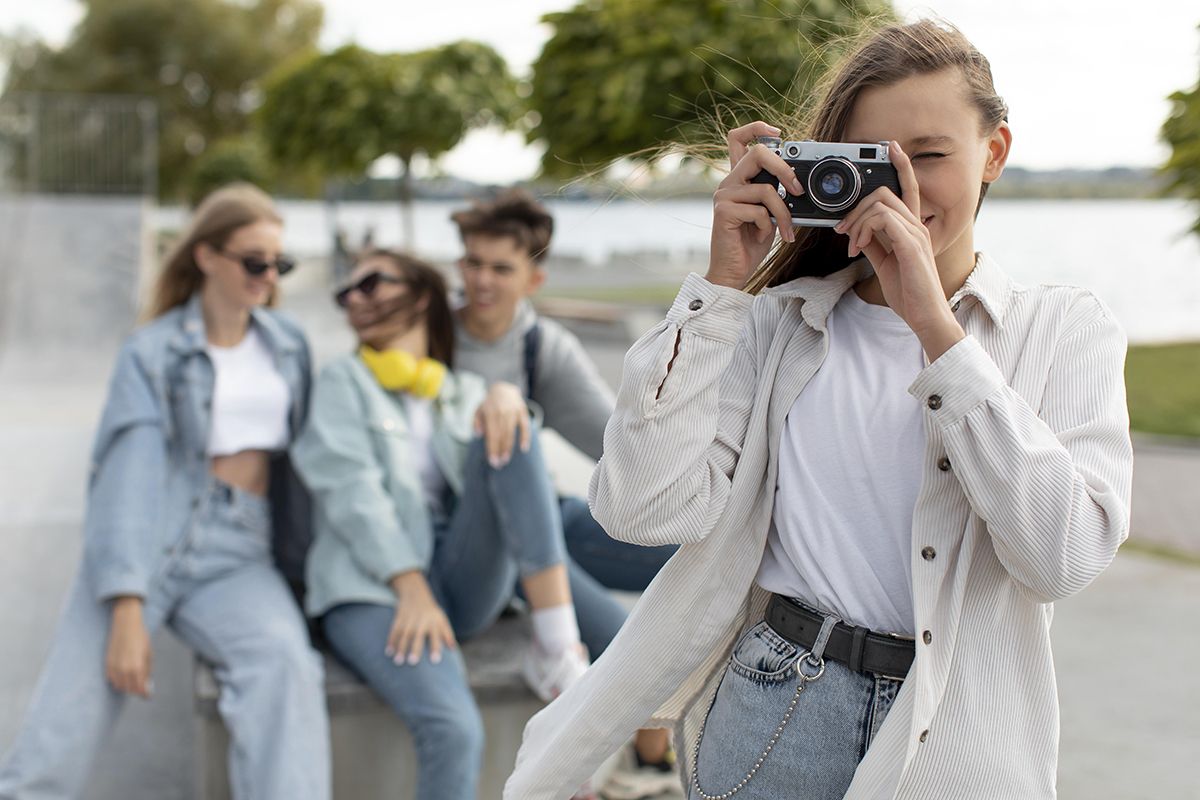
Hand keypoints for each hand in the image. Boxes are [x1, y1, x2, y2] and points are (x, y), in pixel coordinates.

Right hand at [106, 598, 152, 697]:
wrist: (126, 625)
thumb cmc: (141, 638)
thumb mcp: (148, 654)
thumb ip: (147, 670)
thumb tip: (147, 684)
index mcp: (137, 667)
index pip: (140, 688)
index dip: (145, 694)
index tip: (148, 696)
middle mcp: (124, 669)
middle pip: (130, 689)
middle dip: (137, 691)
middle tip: (142, 689)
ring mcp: (114, 667)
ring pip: (119, 686)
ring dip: (127, 687)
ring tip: (134, 683)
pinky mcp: (107, 664)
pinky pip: (111, 679)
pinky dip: (117, 681)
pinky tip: (123, 677)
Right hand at [386, 572, 456, 665]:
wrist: (416, 594)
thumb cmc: (432, 613)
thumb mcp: (442, 620)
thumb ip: (447, 634)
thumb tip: (453, 649)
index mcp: (434, 622)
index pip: (436, 636)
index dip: (436, 648)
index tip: (435, 661)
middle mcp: (421, 621)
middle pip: (418, 636)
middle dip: (415, 648)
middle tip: (413, 662)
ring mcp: (409, 620)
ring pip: (404, 635)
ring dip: (400, 648)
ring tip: (398, 662)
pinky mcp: (399, 618)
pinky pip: (394, 630)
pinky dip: (391, 641)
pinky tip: (388, 652)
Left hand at [473, 381, 530, 467]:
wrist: (503, 388)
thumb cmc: (489, 405)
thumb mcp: (478, 410)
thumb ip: (476, 422)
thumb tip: (478, 435)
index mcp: (490, 412)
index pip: (491, 434)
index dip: (492, 448)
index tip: (492, 461)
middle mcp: (502, 412)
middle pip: (501, 435)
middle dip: (500, 451)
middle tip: (499, 465)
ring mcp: (514, 411)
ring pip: (512, 432)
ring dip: (509, 448)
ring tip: (506, 460)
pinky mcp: (522, 412)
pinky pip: (525, 426)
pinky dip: (525, 438)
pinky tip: (524, 449)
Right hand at [707, 121, 804, 289]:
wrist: (733, 271)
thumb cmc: (751, 242)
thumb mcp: (769, 212)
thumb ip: (775, 193)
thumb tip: (797, 181)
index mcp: (739, 179)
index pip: (738, 138)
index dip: (757, 128)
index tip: (778, 133)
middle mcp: (729, 182)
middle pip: (758, 152)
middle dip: (785, 169)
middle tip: (797, 190)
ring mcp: (724, 196)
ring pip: (766, 189)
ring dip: (783, 213)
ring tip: (786, 230)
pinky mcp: (723, 212)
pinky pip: (759, 211)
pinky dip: (768, 226)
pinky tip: (761, 236)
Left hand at [833, 141, 963, 356]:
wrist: (924, 316)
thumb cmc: (908, 292)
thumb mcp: (884, 263)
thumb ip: (874, 243)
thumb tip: (857, 232)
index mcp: (912, 228)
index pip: (908, 188)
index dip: (901, 165)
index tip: (890, 148)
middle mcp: (917, 226)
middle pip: (885, 193)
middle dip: (856, 207)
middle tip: (842, 230)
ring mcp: (916, 234)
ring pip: (881, 204)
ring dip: (856, 221)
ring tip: (850, 243)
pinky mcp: (911, 245)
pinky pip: (883, 220)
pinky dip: (863, 230)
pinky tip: (857, 247)